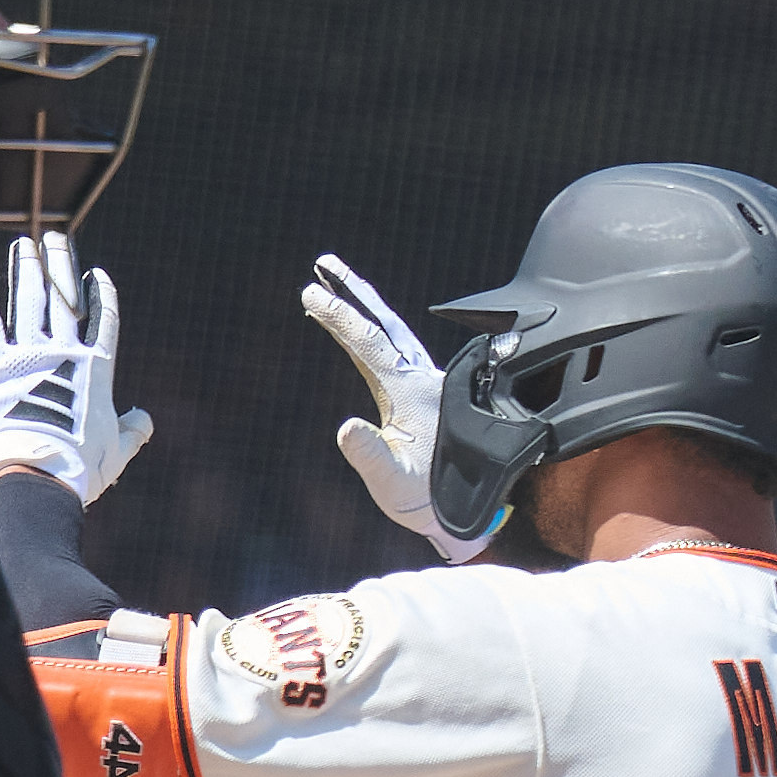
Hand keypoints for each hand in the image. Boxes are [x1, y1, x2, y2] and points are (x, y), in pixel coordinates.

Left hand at [0, 233, 147, 503]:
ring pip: (28, 299)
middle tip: (55, 240)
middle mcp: (63, 351)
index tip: (96, 275)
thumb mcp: (116, 451)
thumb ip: (132, 432)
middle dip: (60, 265)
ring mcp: (27, 354)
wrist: (38, 472)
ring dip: (25, 269)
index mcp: (96, 368)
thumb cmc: (79, 468)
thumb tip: (144, 420)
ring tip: (23, 245)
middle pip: (63, 297)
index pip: (103, 320)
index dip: (101, 295)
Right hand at [301, 248, 486, 563]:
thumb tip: (346, 427)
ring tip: (334, 284)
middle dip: (353, 293)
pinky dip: (369, 333)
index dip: (342, 318)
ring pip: (391, 333)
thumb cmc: (430, 499)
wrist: (464, 512)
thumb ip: (370, 455)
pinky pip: (389, 353)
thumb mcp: (394, 484)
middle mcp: (418, 380)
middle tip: (323, 264)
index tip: (312, 294)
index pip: (370, 344)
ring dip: (363, 307)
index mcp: (411, 392)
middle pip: (384, 324)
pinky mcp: (415, 397)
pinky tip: (356, 331)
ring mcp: (418, 386)